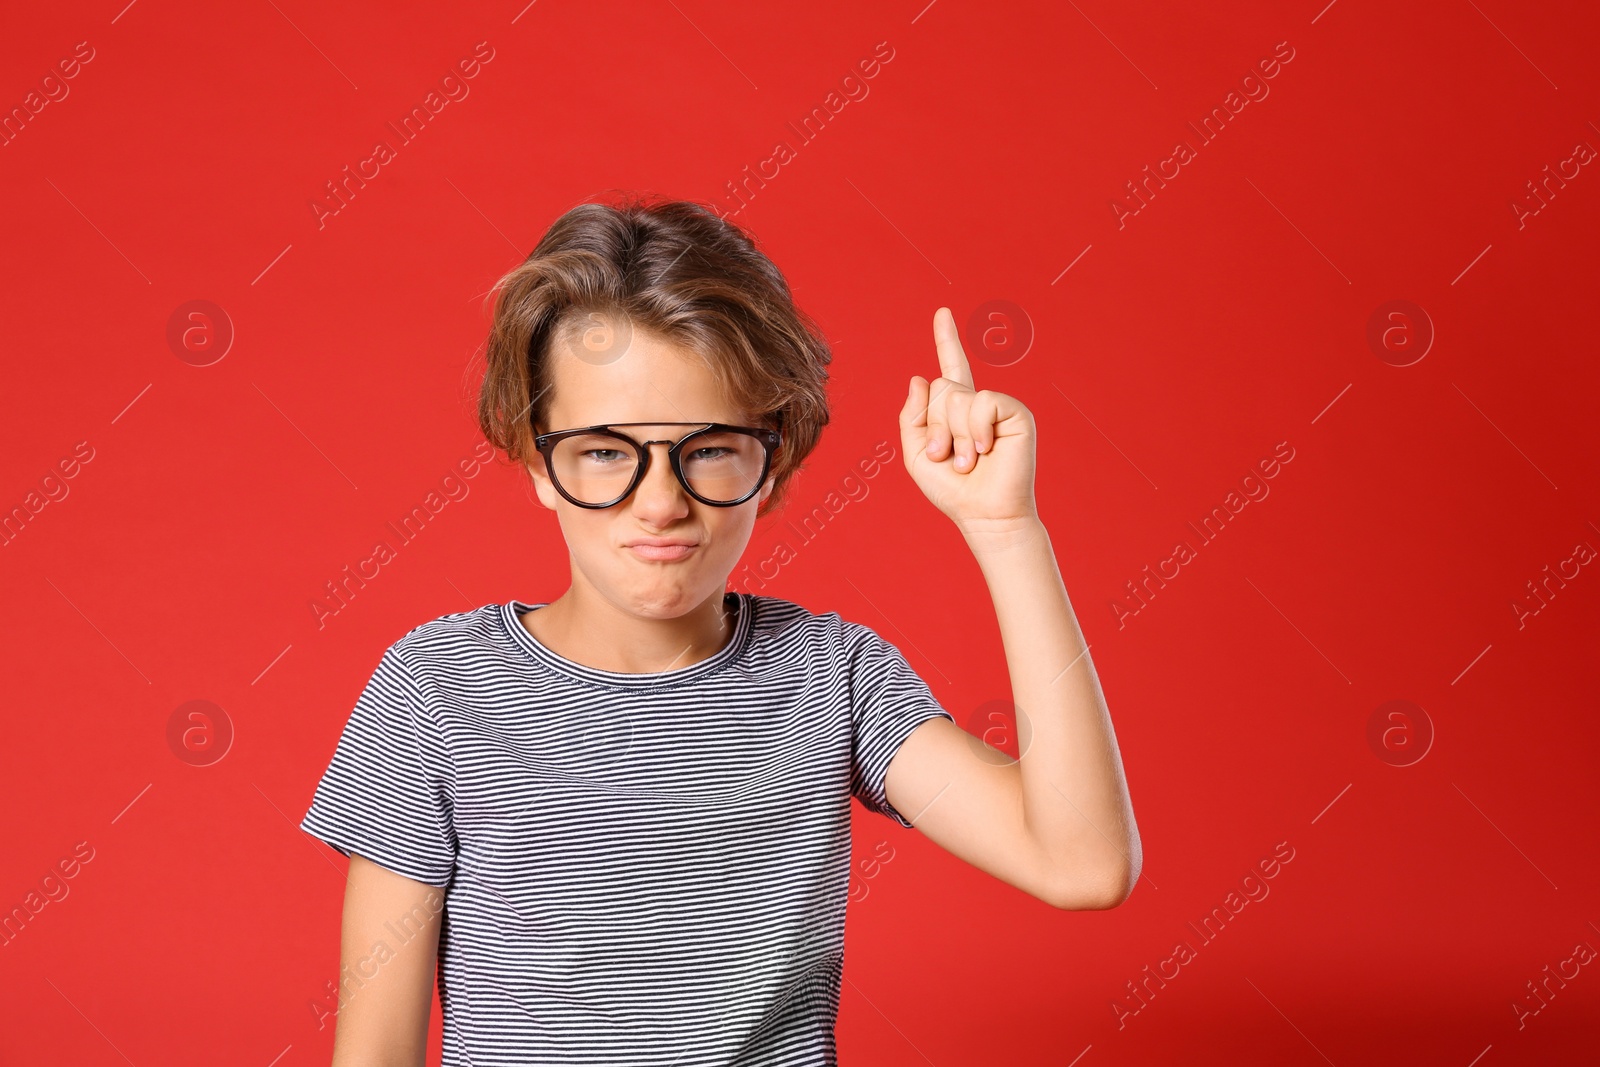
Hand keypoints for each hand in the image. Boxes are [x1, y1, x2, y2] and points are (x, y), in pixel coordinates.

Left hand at [898, 307, 1037, 536]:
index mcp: (956, 412)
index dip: (946, 340)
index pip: (950, 369)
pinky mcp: (1015, 413)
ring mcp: (998, 407)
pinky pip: (982, 403)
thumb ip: (912, 416)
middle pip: (941, 389)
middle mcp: (978, 404)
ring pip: (957, 397)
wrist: (983, 514)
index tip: (942, 313)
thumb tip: (921, 377)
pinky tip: (985, 451)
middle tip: (947, 457)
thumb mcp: (917, 454)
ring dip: (953, 435)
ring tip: (967, 460)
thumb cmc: (953, 490)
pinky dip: (975, 431)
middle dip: (935, 427)